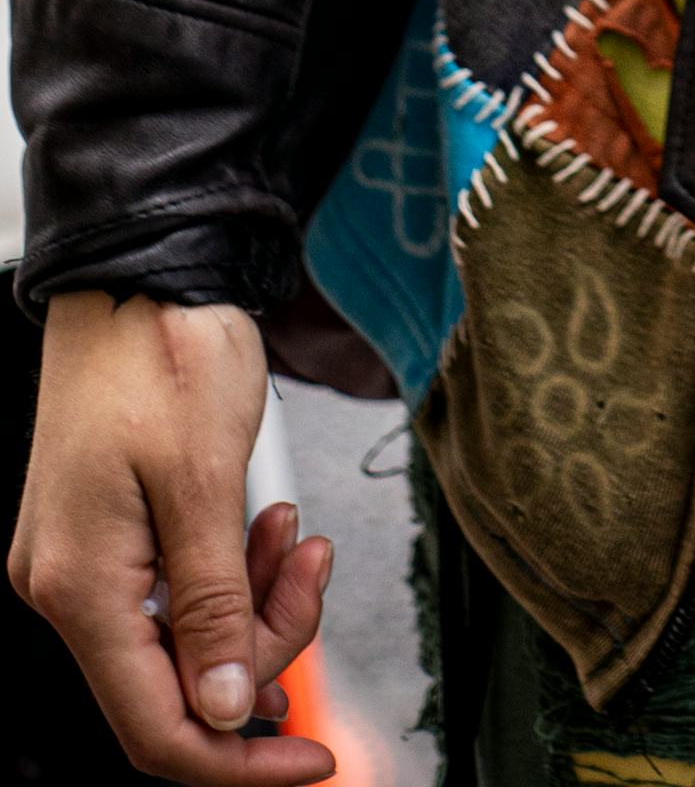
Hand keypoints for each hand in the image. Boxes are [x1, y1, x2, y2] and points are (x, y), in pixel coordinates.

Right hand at [9, 292, 336, 780]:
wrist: (142, 269)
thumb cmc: (164, 350)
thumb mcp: (207, 481)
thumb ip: (216, 608)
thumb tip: (223, 712)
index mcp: (82, 588)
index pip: (158, 729)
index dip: (240, 758)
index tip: (310, 757)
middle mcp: (68, 588)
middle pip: (179, 684)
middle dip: (264, 643)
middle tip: (314, 570)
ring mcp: (84, 562)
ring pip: (186, 636)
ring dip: (255, 598)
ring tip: (294, 535)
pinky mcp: (108, 534)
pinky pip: (177, 590)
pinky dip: (231, 569)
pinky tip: (266, 526)